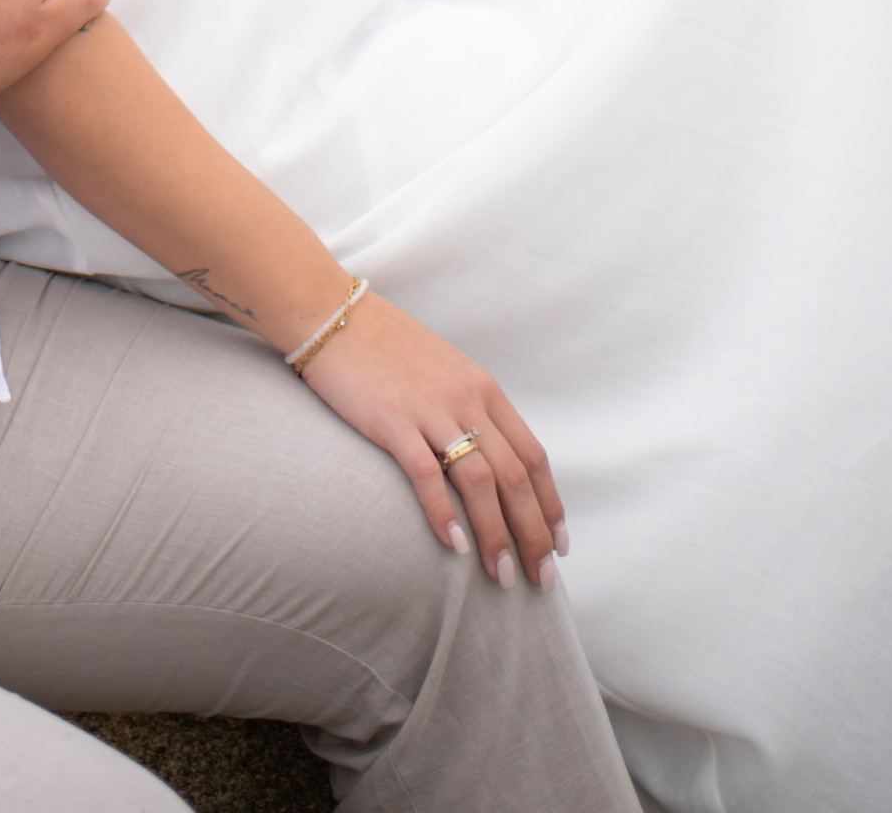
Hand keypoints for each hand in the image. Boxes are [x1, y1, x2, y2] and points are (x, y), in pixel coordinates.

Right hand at [295, 290, 567, 586]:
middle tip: (540, 578)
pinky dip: (443, 513)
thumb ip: (470, 410)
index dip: (549, 504)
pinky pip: (427, 474)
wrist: (332, 314)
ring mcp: (430, 408)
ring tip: (502, 575)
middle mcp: (466, 398)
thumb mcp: (444, 371)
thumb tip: (490, 463)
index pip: (533, 455)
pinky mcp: (392, 419)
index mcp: (483, 388)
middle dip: (533, 533)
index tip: (558, 545)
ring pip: (480, 482)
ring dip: (496, 535)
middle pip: (514, 476)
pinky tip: (453, 546)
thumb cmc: (386, 347)